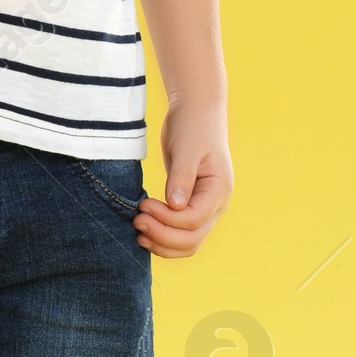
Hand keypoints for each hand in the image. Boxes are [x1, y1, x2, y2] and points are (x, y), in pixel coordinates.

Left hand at [133, 103, 232, 257]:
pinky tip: (144, 231)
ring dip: (163, 243)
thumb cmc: (192, 125)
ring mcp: (205, 208)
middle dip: (162, 235)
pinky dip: (163, 238)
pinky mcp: (191, 207)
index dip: (167, 220)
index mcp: (219, 189)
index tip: (143, 205)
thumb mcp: (186, 148)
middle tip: (136, 221)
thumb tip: (175, 206)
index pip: (194, 220)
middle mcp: (216, 204)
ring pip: (188, 243)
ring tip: (138, 232)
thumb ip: (181, 177)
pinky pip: (181, 234)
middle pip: (192, 238)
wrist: (196, 113)